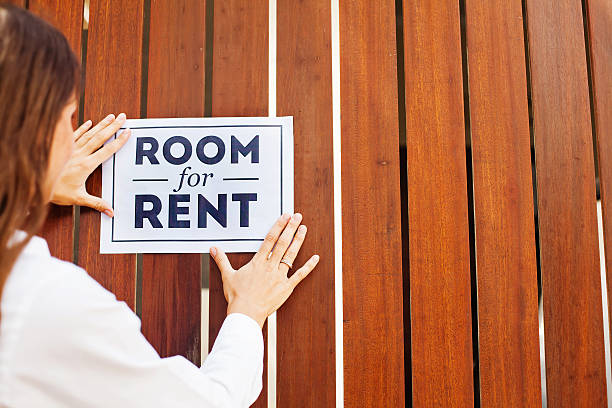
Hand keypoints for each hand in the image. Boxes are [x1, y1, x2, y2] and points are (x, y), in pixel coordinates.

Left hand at [51, 113, 130, 215]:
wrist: (35, 185)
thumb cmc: (55, 192)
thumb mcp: (78, 199)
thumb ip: (96, 203)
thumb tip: (111, 212)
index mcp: (86, 165)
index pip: (106, 151)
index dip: (118, 141)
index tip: (127, 133)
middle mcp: (79, 155)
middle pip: (100, 138)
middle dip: (113, 127)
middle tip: (123, 117)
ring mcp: (71, 150)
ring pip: (89, 134)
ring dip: (101, 125)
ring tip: (111, 117)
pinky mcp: (63, 149)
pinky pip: (74, 136)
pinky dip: (82, 128)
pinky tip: (89, 122)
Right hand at [210, 213, 319, 327]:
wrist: (246, 313)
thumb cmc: (237, 296)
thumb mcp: (227, 276)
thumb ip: (222, 260)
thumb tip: (212, 249)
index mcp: (258, 262)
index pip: (270, 239)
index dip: (278, 226)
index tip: (285, 216)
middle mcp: (270, 266)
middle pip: (282, 243)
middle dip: (290, 228)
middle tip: (298, 216)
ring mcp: (279, 276)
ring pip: (291, 255)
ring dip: (298, 241)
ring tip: (304, 229)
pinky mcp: (286, 287)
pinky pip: (300, 275)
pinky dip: (309, 266)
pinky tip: (316, 257)